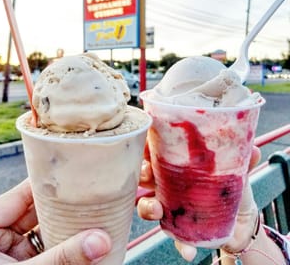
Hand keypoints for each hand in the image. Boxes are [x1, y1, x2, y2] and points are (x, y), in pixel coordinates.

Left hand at [0, 179, 110, 263]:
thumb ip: (60, 260)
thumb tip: (99, 242)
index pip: (23, 193)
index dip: (51, 183)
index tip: (78, 175)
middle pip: (37, 213)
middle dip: (65, 209)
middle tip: (92, 200)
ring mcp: (9, 255)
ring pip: (44, 234)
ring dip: (66, 231)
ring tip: (92, 221)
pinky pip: (46, 253)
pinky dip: (63, 251)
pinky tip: (82, 247)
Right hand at [137, 144, 260, 261]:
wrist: (242, 221)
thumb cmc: (232, 187)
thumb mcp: (237, 171)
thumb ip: (243, 160)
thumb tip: (254, 149)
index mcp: (179, 164)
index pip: (157, 150)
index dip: (147, 146)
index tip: (147, 146)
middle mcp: (170, 183)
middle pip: (145, 174)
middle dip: (142, 174)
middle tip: (147, 175)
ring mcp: (172, 206)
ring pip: (148, 205)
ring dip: (148, 207)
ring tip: (157, 210)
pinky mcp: (180, 229)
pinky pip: (174, 237)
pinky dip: (180, 245)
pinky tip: (188, 250)